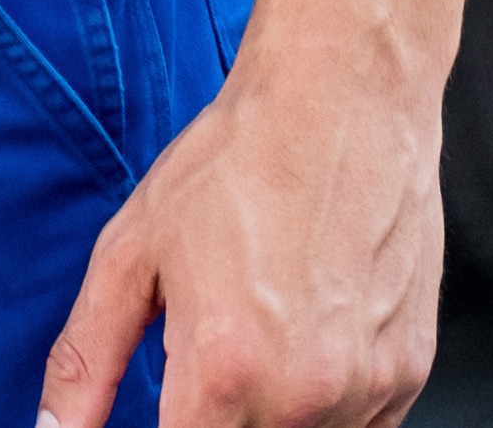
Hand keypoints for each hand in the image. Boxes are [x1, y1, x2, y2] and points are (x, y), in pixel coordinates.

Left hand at [42, 27, 447, 425]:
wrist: (341, 97)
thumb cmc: (237, 161)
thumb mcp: (131, 252)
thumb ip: (85, 360)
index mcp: (223, 371)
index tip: (166, 402)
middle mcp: (302, 395)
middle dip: (213, 415)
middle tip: (215, 343)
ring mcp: (364, 388)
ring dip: (269, 413)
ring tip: (262, 329)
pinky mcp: (407, 373)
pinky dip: (324, 404)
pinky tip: (306, 336)